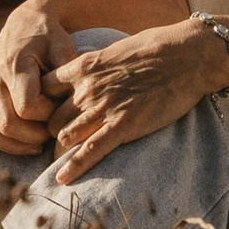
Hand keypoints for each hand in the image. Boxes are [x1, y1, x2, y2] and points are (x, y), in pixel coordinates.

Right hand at [0, 0, 74, 165]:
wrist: (24, 22)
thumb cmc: (49, 37)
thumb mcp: (63, 47)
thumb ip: (68, 73)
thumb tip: (75, 101)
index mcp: (15, 65)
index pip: (27, 106)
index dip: (46, 116)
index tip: (60, 111)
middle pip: (7, 123)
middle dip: (33, 136)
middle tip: (51, 136)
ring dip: (12, 146)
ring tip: (34, 148)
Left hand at [50, 20, 228, 180]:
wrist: (187, 56)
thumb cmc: (156, 49)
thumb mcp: (114, 50)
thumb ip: (94, 67)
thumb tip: (85, 76)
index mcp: (83, 67)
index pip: (43, 90)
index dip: (41, 105)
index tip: (46, 115)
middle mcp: (87, 88)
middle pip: (51, 119)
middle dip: (52, 132)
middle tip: (58, 143)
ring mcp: (104, 108)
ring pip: (65, 137)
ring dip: (62, 150)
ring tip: (60, 162)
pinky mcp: (123, 125)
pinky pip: (91, 151)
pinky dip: (74, 167)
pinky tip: (63, 179)